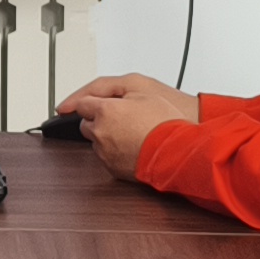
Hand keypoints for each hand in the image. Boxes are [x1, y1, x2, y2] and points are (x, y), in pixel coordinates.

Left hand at [56, 73, 199, 177]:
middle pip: (85, 123)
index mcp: (105, 111)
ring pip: (95, 141)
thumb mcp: (140, 90)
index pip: (82, 103)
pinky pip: (105, 156)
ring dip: (105, 135)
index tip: (87, 103)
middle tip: (118, 116)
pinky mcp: (112, 168)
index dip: (89, 102)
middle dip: (97, 119)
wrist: (177, 152)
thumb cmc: (164, 123)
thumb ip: (111, 89)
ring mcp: (104, 152)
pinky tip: (131, 145)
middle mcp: (100, 132)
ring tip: (129, 132)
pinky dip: (114, 150)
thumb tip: (93, 96)